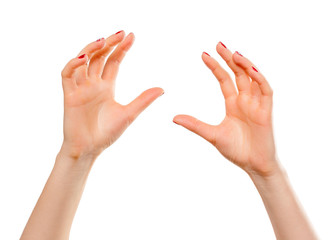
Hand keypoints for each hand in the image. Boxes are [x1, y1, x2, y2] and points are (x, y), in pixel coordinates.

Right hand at [60, 31, 163, 159]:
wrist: (89, 150)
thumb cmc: (107, 134)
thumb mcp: (129, 114)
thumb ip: (143, 100)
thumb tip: (162, 88)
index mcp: (107, 87)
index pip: (114, 62)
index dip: (122, 49)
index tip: (132, 36)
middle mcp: (93, 84)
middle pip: (100, 57)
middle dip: (110, 44)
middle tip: (122, 33)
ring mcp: (81, 89)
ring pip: (83, 62)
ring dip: (91, 49)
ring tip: (104, 41)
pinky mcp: (69, 95)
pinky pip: (67, 75)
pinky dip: (73, 65)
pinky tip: (84, 59)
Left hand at [173, 42, 276, 176]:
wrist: (253, 165)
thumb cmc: (236, 150)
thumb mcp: (212, 135)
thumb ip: (195, 125)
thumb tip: (174, 117)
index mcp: (233, 104)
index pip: (224, 80)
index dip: (216, 67)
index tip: (204, 55)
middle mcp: (244, 100)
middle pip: (238, 74)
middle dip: (229, 59)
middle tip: (218, 44)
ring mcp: (256, 104)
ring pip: (252, 78)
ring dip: (244, 65)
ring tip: (233, 53)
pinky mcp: (266, 111)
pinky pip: (265, 91)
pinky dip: (260, 79)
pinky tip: (251, 69)